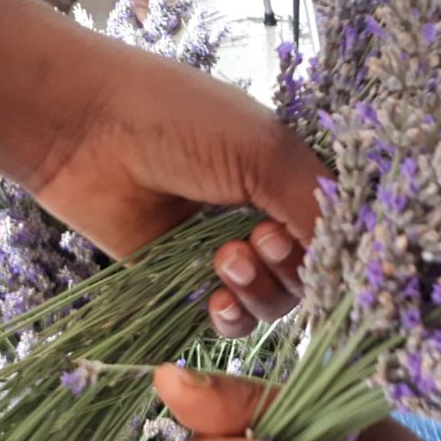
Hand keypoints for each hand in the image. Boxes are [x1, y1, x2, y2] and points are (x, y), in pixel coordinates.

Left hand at [34, 42, 327, 337]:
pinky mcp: (183, 282)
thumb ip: (314, 204)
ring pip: (272, 301)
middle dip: (290, 267)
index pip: (334, 230)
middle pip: (307, 274)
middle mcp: (261, 215)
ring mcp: (222, 250)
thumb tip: (356, 259)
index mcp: (286, 175)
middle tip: (257, 240)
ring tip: (226, 259)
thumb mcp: (263, 150)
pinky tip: (217, 300)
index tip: (312, 243)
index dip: (332, 247)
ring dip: (259, 291)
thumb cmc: (175, 120)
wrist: (84, 130)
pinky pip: (228, 320)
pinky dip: (232, 318)